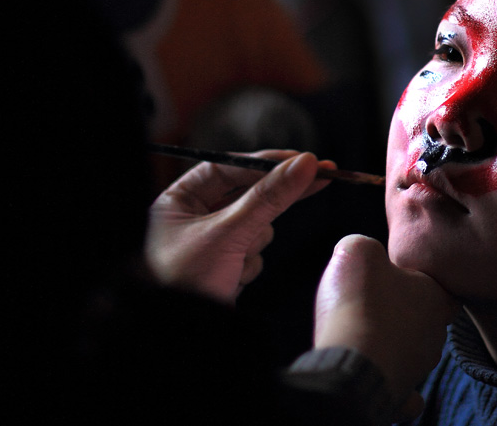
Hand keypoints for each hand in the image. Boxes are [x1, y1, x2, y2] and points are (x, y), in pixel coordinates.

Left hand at [145, 151, 328, 303]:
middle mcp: (193, 217)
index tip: (303, 160)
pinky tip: (231, 278)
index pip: (230, 166)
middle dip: (275, 197)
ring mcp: (211, 244)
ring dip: (252, 244)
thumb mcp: (227, 234)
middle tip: (323, 175)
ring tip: (232, 263)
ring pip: (256, 227)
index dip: (267, 162)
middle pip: (248, 194)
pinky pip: (253, 254)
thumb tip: (304, 165)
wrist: (174, 337)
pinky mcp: (224, 267)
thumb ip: (268, 198)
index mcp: (180, 199)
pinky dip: (248, 266)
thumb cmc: (178, 283)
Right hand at [313, 235, 458, 420]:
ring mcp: (418, 368)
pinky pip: (402, 392)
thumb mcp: (359, 250)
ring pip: (413, 351)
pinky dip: (392, 383)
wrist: (350, 362)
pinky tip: (380, 373)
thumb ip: (368, 247)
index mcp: (437, 298)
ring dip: (395, 342)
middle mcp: (435, 335)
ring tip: (367, 330)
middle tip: (380, 298)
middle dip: (407, 310)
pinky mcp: (398, 395)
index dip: (427, 277)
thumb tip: (367, 254)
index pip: (446, 285)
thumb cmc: (360, 302)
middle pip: (428, 318)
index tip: (410, 273)